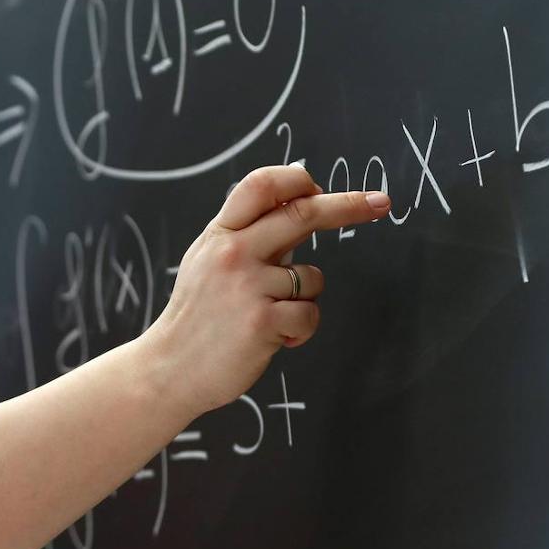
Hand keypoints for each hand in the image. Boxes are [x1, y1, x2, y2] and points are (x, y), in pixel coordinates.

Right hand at [139, 165, 390, 416]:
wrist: (169, 368)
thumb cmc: (196, 317)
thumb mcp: (209, 261)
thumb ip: (248, 234)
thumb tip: (301, 203)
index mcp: (220, 234)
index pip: (260, 186)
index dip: (297, 180)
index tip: (321, 187)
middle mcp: (233, 253)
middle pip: (302, 213)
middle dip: (348, 205)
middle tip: (379, 203)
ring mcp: (248, 286)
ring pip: (313, 277)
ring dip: (304, 300)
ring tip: (271, 317)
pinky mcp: (263, 321)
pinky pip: (310, 315)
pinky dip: (300, 330)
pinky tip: (274, 338)